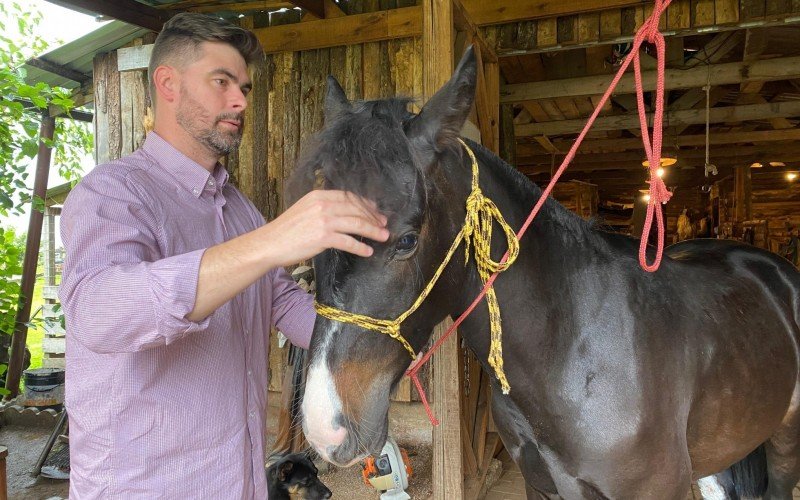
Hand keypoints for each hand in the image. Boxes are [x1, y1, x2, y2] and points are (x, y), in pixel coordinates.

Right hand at [260, 190, 388, 268]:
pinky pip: (348, 241)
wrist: (269, 243)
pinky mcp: (323, 237)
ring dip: (373, 230)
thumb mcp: (304, 210)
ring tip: (383, 236)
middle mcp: (323, 205)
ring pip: (357, 223)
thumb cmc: (285, 231)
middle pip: (356, 209)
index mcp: (319, 196)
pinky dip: (361, 247)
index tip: (375, 211)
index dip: (366, 204)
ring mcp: (323, 220)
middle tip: (384, 224)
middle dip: (373, 217)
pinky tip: (368, 251)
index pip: (349, 197)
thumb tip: (342, 213)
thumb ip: (322, 208)